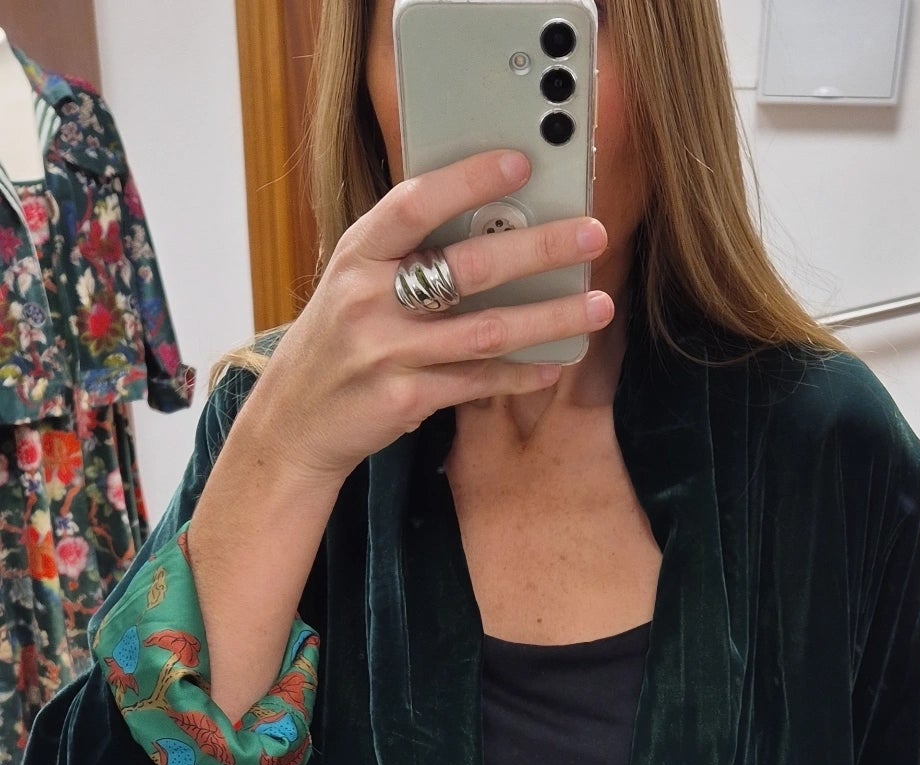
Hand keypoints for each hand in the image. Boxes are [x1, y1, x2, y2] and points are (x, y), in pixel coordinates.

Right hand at [242, 147, 612, 485]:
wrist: (294, 421)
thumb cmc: (337, 342)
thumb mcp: (355, 283)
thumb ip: (407, 255)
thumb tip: (494, 227)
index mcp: (357, 254)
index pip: (414, 203)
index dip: (467, 180)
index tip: (521, 163)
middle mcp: (368, 299)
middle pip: (468, 266)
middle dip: (539, 249)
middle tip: (592, 234)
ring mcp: (385, 352)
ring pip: (486, 330)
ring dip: (549, 318)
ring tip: (598, 305)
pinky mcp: (404, 399)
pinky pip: (476, 382)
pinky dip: (520, 375)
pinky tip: (553, 366)